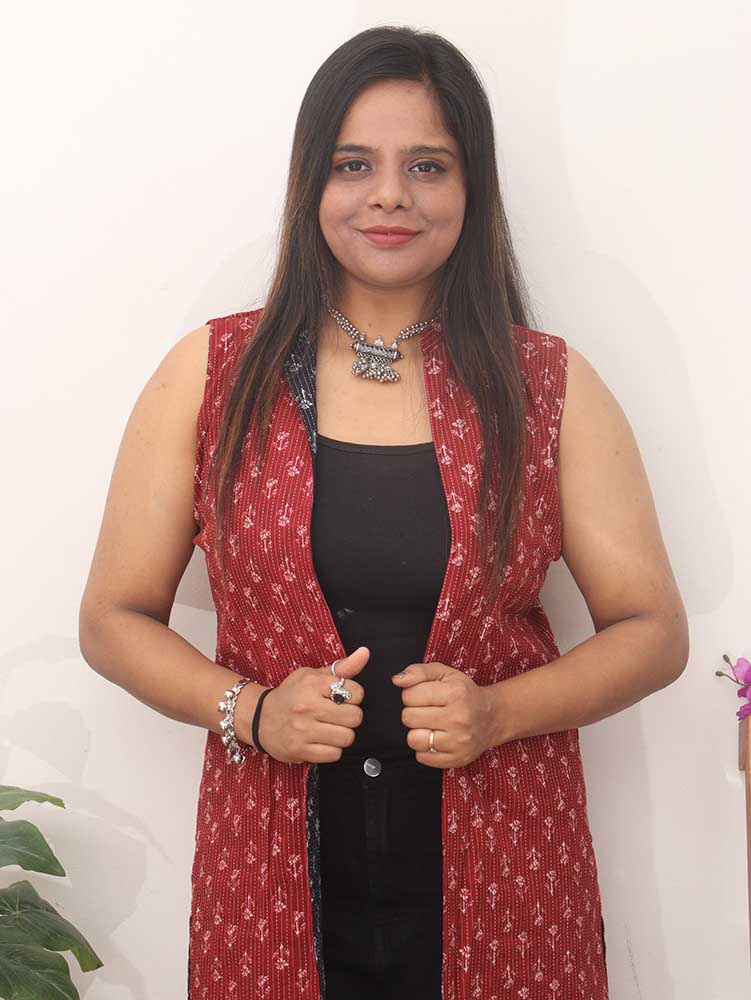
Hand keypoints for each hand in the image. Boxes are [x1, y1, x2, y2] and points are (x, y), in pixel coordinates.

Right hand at [257, 647, 368, 763]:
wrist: (259, 718)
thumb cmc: (291, 695)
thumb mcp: (312, 675)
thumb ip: (342, 667)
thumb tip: (364, 653)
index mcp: (312, 683)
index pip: (355, 692)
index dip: (354, 696)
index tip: (342, 697)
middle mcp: (307, 706)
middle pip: (355, 717)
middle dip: (350, 717)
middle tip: (338, 715)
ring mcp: (302, 730)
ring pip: (347, 738)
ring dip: (342, 735)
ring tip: (330, 728)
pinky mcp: (300, 750)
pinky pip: (334, 754)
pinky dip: (332, 749)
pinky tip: (321, 741)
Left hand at [393, 661, 497, 767]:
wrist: (491, 717)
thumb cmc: (465, 694)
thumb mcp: (444, 673)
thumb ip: (418, 672)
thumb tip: (397, 680)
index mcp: (455, 693)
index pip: (409, 696)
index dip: (411, 695)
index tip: (424, 696)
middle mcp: (459, 718)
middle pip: (408, 718)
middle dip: (413, 713)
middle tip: (427, 711)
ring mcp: (458, 742)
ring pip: (413, 740)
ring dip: (417, 732)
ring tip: (430, 726)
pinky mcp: (456, 759)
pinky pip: (422, 757)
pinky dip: (424, 748)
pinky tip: (437, 738)